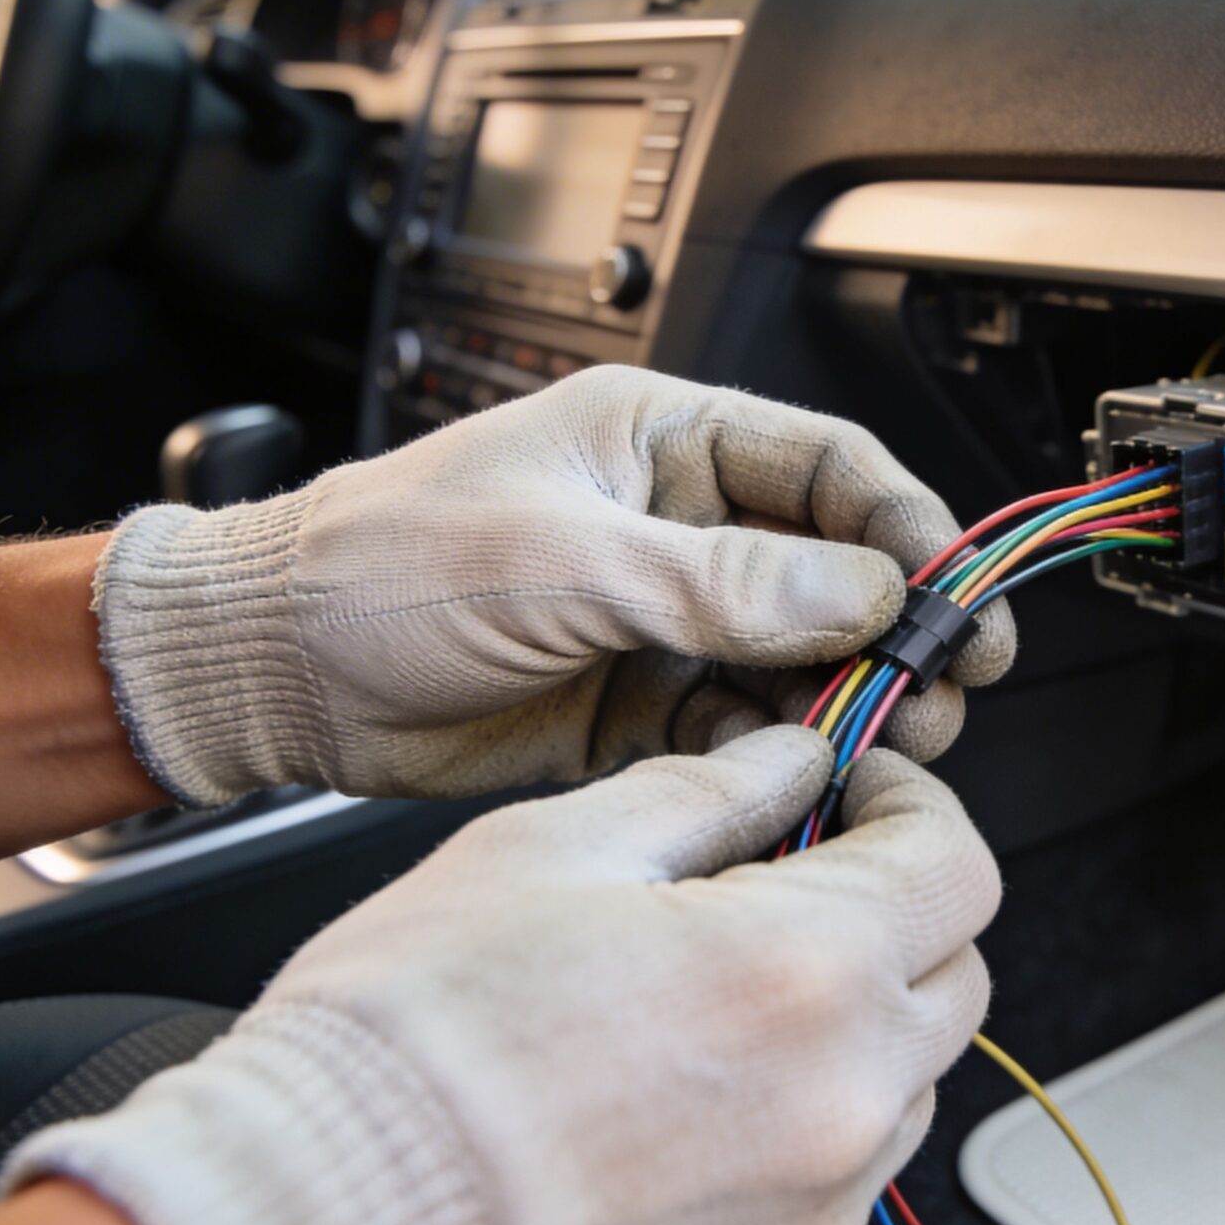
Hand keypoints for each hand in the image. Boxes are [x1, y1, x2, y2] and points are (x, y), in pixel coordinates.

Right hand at [0, 726, 1000, 1224]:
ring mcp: (813, 1207)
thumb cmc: (407, 1048)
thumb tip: (787, 763)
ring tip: (722, 987)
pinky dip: (802, 1115)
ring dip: (854, 1017)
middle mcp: (838, 1101)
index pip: (956, 863)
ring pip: (903, 1082)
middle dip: (896, 907)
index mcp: (803, 971)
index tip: (859, 788)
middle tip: (797, 872)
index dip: (912, 803)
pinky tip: (691, 1087)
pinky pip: (837, 1174)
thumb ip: (704, 796)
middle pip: (953, 976)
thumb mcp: (549, 852)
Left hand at [96, 367, 1013, 804]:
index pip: (826, 469)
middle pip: (831, 573)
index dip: (904, 525)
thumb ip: (715, 583)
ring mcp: (660, 625)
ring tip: (886, 744)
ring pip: (797, 663)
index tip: (953, 591)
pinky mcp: (636, 711)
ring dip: (847, 703)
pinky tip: (799, 779)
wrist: (272, 673)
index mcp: (663, 445)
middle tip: (945, 687)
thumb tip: (857, 588)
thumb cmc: (380, 569)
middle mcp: (677, 531)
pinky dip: (776, 759)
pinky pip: (738, 732)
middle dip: (894, 630)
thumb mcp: (559, 562)